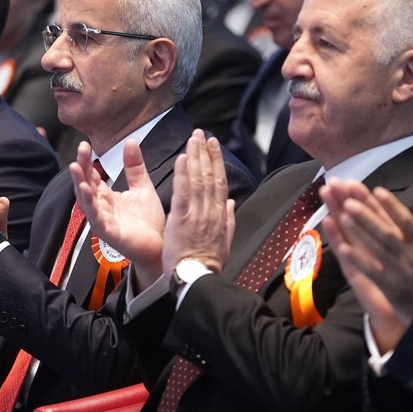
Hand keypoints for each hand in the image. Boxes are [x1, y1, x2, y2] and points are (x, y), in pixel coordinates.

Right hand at [70, 139, 165, 286]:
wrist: (161, 245)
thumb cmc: (150, 221)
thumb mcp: (142, 187)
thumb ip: (134, 166)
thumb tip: (129, 141)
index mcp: (108, 197)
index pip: (93, 176)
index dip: (88, 161)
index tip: (85, 144)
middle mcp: (102, 207)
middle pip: (86, 184)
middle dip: (82, 167)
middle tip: (81, 148)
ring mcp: (103, 220)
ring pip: (86, 200)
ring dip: (80, 183)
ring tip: (75, 166)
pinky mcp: (108, 232)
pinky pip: (96, 217)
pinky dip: (89, 203)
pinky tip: (86, 190)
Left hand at [159, 131, 235, 283]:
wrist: (196, 278)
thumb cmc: (207, 264)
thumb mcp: (225, 243)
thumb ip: (228, 221)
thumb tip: (230, 203)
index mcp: (220, 215)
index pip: (219, 182)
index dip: (217, 162)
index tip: (214, 145)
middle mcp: (211, 210)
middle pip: (210, 176)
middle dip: (206, 153)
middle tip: (201, 134)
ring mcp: (197, 213)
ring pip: (198, 179)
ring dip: (195, 156)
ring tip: (192, 138)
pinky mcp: (182, 218)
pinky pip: (184, 191)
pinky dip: (184, 174)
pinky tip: (183, 158)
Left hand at [322, 179, 412, 327]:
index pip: (406, 221)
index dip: (392, 206)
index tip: (377, 191)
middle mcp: (409, 255)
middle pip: (386, 231)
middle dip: (368, 215)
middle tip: (349, 200)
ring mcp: (398, 271)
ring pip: (376, 248)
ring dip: (358, 232)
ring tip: (342, 216)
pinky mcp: (389, 286)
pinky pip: (370, 270)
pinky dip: (357, 259)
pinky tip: (341, 248)